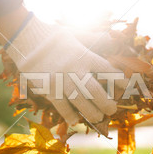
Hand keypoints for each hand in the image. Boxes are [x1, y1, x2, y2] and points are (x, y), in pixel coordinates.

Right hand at [5, 14, 124, 124]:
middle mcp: (75, 70)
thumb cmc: (51, 36)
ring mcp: (61, 81)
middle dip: (107, 104)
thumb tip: (112, 38)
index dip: (119, 80)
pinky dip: (69, 115)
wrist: (26, 39)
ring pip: (81, 103)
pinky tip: (75, 120)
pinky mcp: (49, 89)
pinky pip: (62, 107)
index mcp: (84, 55)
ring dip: (91, 113)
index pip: (107, 71)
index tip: (126, 87)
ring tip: (98, 118)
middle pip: (96, 92)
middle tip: (112, 110)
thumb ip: (94, 38)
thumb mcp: (75, 33)